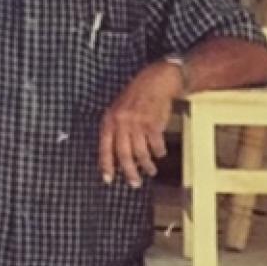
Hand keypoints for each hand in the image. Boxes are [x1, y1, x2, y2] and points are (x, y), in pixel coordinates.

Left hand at [98, 61, 181, 186]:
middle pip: (124, 154)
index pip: (105, 147)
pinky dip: (159, 152)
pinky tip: (160, 153)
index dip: (106, 165)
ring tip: (151, 171)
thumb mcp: (119, 110)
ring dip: (147, 165)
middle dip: (130, 172)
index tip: (108, 179)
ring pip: (141, 152)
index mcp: (110, 120)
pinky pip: (156, 144)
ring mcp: (138, 123)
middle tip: (135, 183)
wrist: (156, 82)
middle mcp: (122, 123)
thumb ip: (116, 129)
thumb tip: (117, 156)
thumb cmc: (137, 97)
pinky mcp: (153, 123)